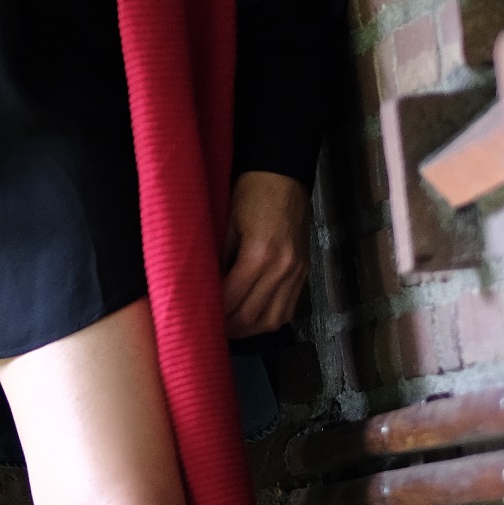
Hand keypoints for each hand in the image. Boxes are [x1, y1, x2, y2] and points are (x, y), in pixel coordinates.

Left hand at [220, 170, 310, 336]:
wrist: (284, 174)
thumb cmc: (251, 193)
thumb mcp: (227, 223)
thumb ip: (218, 259)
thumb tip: (205, 289)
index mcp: (259, 254)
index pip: (232, 298)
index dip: (214, 313)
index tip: (198, 317)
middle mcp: (282, 268)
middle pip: (252, 315)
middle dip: (229, 327)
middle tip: (210, 328)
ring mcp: (297, 272)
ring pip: (273, 319)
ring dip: (250, 330)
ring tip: (230, 328)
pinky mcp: (305, 271)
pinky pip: (289, 309)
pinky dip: (269, 319)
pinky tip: (253, 318)